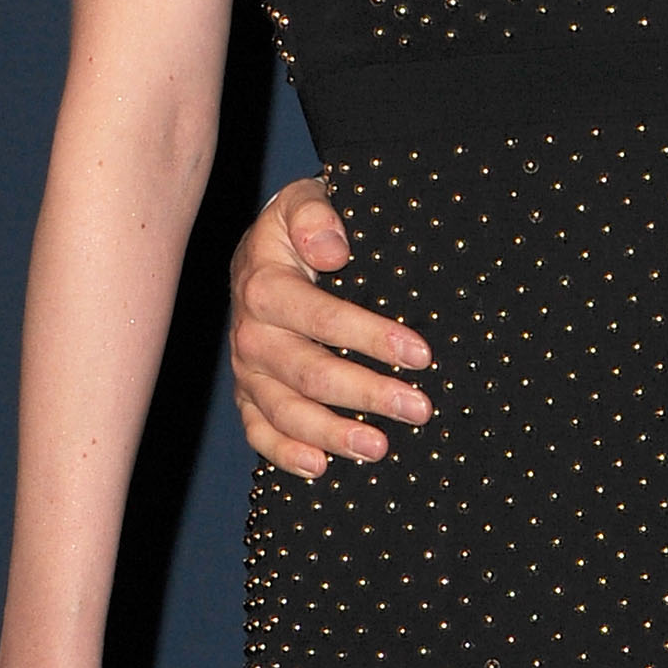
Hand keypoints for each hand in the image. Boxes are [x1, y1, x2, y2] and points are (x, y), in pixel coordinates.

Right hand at [230, 176, 432, 479]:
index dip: (370, 337)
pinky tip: (320, 467)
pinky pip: (258, 430)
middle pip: (308, 373)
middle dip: (366, 394)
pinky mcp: (248, 392)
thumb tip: (333, 250)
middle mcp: (250, 334)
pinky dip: (284, 453)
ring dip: (332, 434)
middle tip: (419, 409)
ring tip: (380, 448)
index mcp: (264, 286)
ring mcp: (247, 369)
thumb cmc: (299, 226)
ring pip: (285, 411)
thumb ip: (315, 215)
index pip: (321, 317)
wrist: (262, 249)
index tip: (420, 353)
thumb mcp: (303, 201)